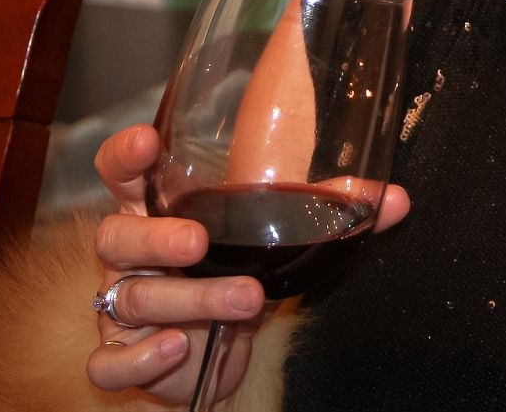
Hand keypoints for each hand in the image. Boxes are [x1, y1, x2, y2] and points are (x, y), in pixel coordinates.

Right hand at [85, 123, 410, 403]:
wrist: (216, 354)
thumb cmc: (237, 272)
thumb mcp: (280, 238)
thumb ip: (329, 211)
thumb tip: (395, 200)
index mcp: (160, 209)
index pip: (123, 172)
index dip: (126, 155)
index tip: (147, 142)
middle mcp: (133, 252)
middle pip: (116, 234)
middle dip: (156, 236)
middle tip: (199, 241)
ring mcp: (120, 306)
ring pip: (131, 297)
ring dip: (188, 299)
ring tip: (246, 298)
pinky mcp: (121, 356)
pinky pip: (111, 362)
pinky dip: (142, 356)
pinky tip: (178, 347)